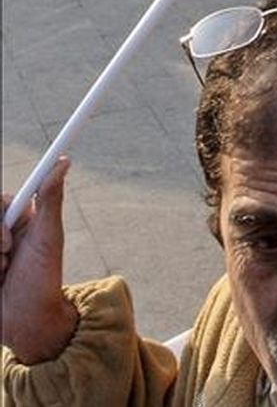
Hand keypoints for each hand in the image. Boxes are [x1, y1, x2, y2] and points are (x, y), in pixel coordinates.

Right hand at [1, 159, 78, 362]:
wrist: (27, 322)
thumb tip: (63, 161)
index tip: (9, 236)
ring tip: (2, 272)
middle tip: (6, 252)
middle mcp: (2, 234)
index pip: (0, 201)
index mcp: (21, 220)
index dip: (1, 210)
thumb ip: (51, 199)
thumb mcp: (48, 237)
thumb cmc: (44, 279)